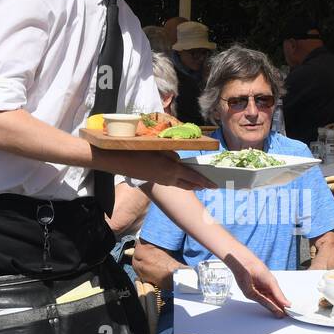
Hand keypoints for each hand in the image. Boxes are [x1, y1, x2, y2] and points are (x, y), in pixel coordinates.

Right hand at [94, 148, 215, 191]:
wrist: (120, 161)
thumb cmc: (140, 150)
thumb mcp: (159, 148)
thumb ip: (172, 154)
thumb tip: (179, 161)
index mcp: (172, 170)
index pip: (193, 176)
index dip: (205, 181)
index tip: (214, 185)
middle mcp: (168, 179)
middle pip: (188, 184)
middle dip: (200, 185)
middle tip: (209, 186)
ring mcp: (161, 181)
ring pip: (179, 184)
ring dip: (189, 184)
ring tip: (198, 184)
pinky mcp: (154, 180)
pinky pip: (171, 182)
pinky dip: (179, 181)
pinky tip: (179, 178)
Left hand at [225, 248, 290, 316]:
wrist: (247, 265)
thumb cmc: (259, 269)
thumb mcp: (272, 283)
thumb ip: (279, 295)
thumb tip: (287, 303)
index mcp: (268, 286)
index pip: (276, 297)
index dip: (283, 304)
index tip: (289, 310)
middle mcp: (262, 290)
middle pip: (272, 302)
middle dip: (279, 308)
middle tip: (286, 315)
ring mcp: (256, 293)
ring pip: (267, 303)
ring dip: (275, 309)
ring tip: (281, 315)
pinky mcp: (250, 294)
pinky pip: (261, 301)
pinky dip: (269, 305)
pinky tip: (275, 308)